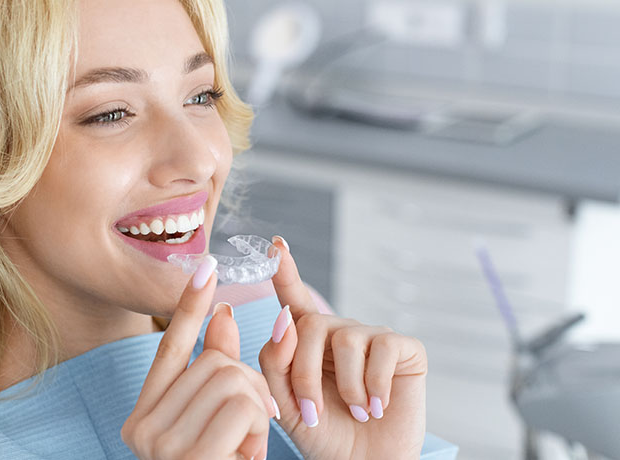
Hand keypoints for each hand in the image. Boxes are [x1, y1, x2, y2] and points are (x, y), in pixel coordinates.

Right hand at [122, 257, 276, 459]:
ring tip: (243, 450)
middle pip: (216, 363)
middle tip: (248, 430)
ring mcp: (160, 445)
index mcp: (144, 417)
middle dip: (249, 388)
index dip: (191, 306)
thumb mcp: (218, 425)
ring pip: (233, 380)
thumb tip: (224, 313)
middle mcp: (141, 428)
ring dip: (256, 413)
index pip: (171, 348)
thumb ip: (217, 372)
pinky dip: (258, 432)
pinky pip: (243, 408)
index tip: (207, 266)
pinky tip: (244, 459)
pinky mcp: (188, 457)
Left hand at [258, 237, 427, 459]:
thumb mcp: (286, 403)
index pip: (294, 301)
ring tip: (354, 412)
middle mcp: (340, 332)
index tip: (276, 245)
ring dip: (345, 387)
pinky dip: (375, 385)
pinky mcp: (404, 348)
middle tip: (313, 414)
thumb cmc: (325, 435)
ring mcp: (373, 337)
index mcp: (308, 342)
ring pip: (345, 339)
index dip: (285, 271)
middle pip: (311, 326)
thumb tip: (284, 319)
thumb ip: (276, 361)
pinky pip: (383, 349)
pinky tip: (377, 406)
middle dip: (305, 374)